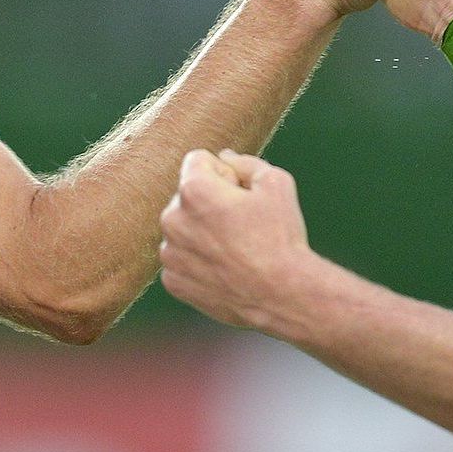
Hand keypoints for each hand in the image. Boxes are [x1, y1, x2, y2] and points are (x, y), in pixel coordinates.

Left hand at [159, 150, 322, 333]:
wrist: (282, 295)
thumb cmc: (281, 236)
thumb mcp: (275, 183)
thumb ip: (244, 162)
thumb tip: (224, 157)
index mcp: (194, 190)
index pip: (197, 160)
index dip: (224, 172)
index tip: (241, 192)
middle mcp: (172, 219)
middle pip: (188, 195)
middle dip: (210, 202)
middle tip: (242, 224)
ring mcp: (170, 253)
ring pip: (183, 228)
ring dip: (202, 232)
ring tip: (235, 249)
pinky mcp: (173, 280)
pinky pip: (181, 259)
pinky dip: (198, 261)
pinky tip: (225, 268)